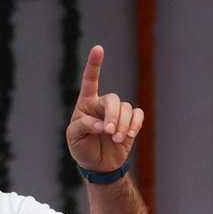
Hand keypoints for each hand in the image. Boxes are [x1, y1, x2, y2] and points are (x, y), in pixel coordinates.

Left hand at [67, 46, 143, 172]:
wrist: (97, 164)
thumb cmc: (82, 148)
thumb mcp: (74, 138)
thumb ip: (84, 126)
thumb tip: (102, 124)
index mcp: (85, 104)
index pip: (90, 81)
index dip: (94, 65)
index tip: (98, 49)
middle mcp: (102, 105)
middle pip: (112, 99)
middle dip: (113, 116)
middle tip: (110, 133)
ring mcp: (117, 112)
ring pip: (126, 108)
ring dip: (123, 125)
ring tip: (116, 140)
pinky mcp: (130, 121)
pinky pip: (138, 115)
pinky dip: (135, 124)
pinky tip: (130, 135)